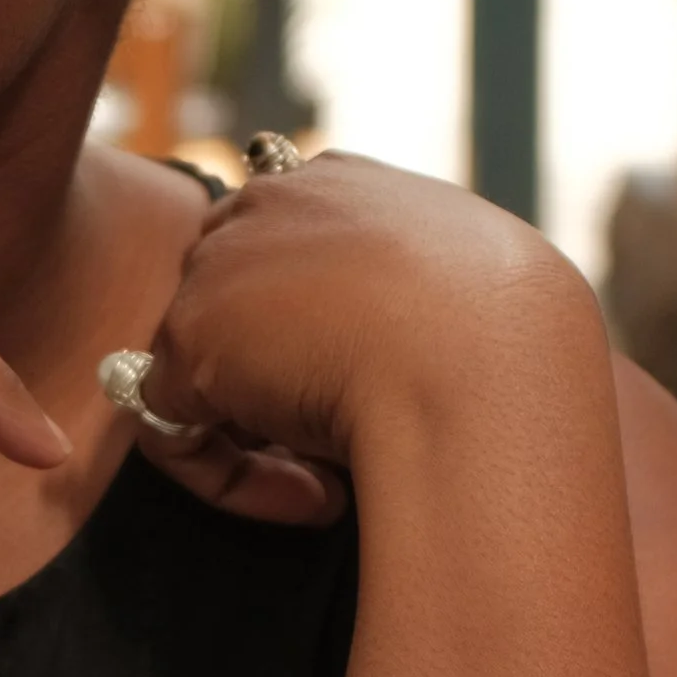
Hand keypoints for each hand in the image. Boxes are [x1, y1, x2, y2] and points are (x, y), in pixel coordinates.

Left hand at [118, 151, 590, 526]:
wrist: (487, 362)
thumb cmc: (505, 343)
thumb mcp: (466, 296)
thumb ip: (406, 300)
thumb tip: (383, 345)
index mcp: (340, 182)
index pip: (282, 252)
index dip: (304, 335)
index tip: (364, 385)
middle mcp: (270, 200)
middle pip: (232, 304)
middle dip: (271, 382)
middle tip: (334, 449)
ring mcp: (221, 263)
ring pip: (202, 369)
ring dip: (259, 439)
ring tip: (333, 481)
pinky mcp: (191, 335)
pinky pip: (172, 427)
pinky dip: (229, 478)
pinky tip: (313, 493)